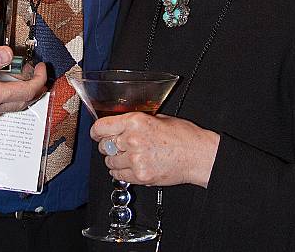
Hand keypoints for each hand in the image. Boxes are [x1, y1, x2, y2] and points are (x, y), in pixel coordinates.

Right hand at [0, 46, 46, 135]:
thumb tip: (6, 53)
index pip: (25, 92)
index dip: (38, 79)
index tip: (41, 66)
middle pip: (20, 101)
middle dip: (33, 86)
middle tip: (36, 70)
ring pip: (7, 103)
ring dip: (18, 90)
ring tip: (18, 72)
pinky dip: (2, 92)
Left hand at [91, 112, 219, 188]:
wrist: (198, 155)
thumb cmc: (183, 135)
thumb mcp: (157, 118)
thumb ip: (135, 122)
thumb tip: (119, 125)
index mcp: (135, 121)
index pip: (102, 126)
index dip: (96, 131)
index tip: (96, 134)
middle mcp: (132, 139)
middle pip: (104, 145)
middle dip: (108, 146)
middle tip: (115, 146)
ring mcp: (136, 160)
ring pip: (110, 162)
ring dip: (115, 160)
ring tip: (126, 157)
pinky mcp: (141, 176)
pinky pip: (119, 176)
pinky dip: (121, 172)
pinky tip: (130, 167)